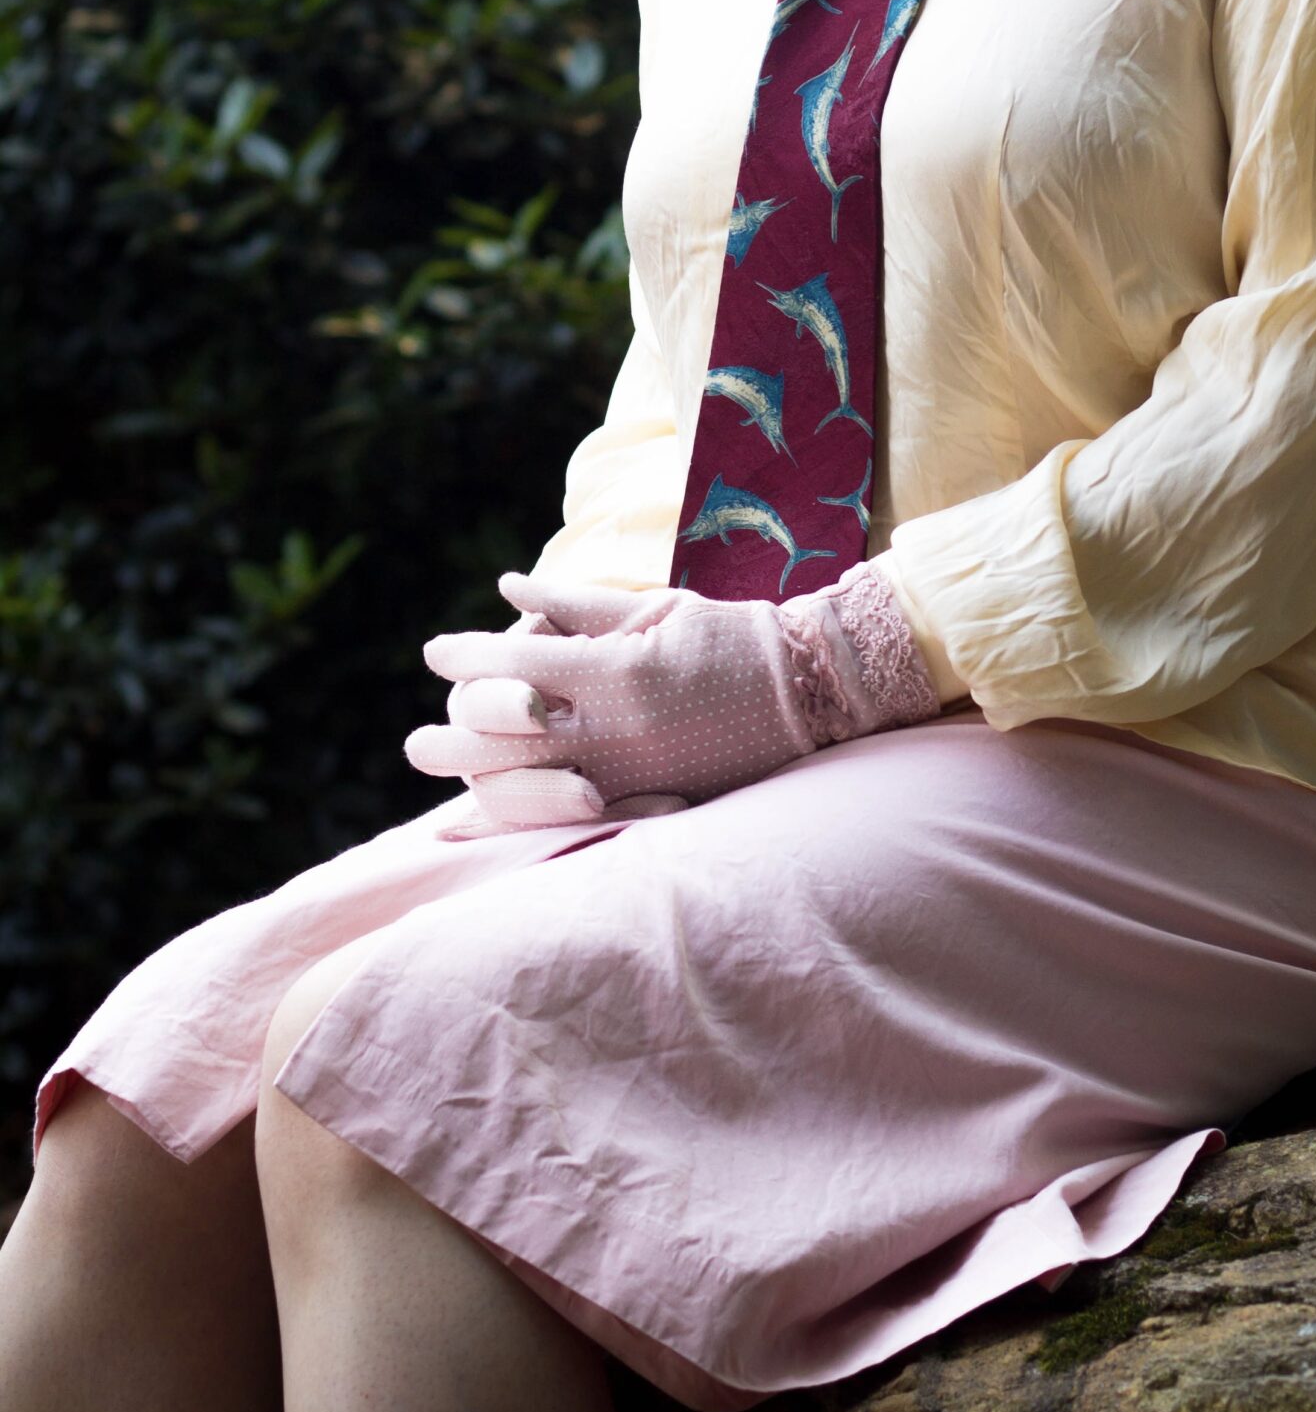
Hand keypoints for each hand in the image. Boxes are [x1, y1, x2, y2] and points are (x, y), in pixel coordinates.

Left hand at [404, 562, 938, 824]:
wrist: (808, 691)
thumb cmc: (728, 635)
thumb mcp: (654, 607)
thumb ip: (578, 602)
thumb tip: (507, 586)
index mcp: (619, 671)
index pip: (520, 664)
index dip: (469, 657)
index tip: (434, 652)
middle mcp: (618, 729)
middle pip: (513, 740)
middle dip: (455, 739)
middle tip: (412, 745)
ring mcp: (633, 776)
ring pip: (534, 789)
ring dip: (478, 785)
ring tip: (440, 782)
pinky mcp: (650, 805)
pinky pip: (571, 819)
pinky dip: (523, 822)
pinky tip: (485, 825)